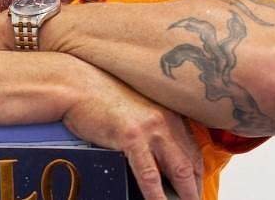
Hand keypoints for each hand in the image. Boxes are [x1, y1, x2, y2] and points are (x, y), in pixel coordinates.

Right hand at [63, 70, 202, 199]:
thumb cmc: (101, 97)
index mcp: (169, 113)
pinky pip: (150, 175)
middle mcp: (166, 119)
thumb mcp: (134, 109)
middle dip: (195, 189)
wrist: (77, 84)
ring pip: (180, 171)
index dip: (197, 175)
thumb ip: (150, 129)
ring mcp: (151, 128)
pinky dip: (157, 196)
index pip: (193, 151)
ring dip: (187, 195)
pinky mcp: (132, 137)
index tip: (195, 188)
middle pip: (192, 163)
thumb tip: (156, 158)